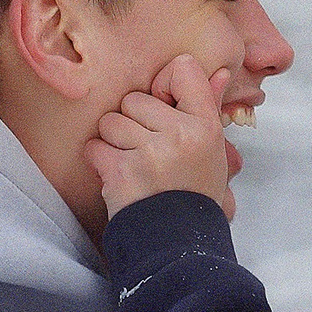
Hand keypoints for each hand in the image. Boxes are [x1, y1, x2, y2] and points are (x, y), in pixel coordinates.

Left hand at [86, 54, 236, 221]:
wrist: (178, 242)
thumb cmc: (194, 194)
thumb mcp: (212, 151)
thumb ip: (208, 107)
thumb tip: (216, 72)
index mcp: (206, 125)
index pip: (182, 69)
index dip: (164, 86)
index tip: (164, 108)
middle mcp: (179, 134)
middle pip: (135, 99)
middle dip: (134, 123)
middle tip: (150, 152)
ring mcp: (149, 153)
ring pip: (111, 121)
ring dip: (115, 142)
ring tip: (134, 164)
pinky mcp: (121, 172)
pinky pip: (95, 147)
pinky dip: (100, 161)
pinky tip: (119, 175)